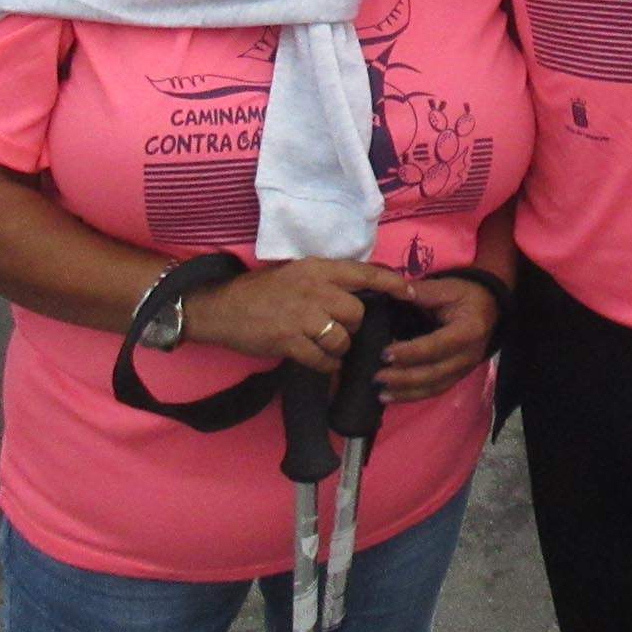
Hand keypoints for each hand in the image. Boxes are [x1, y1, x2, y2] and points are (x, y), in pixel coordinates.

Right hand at [183, 257, 411, 375]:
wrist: (221, 307)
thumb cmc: (262, 291)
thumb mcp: (297, 273)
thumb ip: (326, 280)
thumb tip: (360, 293)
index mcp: (317, 268)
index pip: (364, 272)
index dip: (392, 283)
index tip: (410, 292)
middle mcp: (313, 289)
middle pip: (357, 312)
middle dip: (354, 325)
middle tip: (340, 328)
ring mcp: (301, 316)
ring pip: (342, 337)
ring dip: (339, 347)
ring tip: (326, 345)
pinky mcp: (288, 341)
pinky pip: (322, 359)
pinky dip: (326, 364)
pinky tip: (317, 360)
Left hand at [378, 275, 499, 403]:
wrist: (489, 306)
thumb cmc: (466, 295)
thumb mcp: (447, 288)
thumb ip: (421, 292)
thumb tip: (392, 294)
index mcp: (468, 330)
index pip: (436, 346)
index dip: (410, 352)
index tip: (385, 354)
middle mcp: (469, 355)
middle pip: (434, 373)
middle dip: (404, 378)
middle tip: (377, 376)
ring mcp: (465, 369)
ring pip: (434, 387)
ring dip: (406, 392)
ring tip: (381, 393)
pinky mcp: (458, 376)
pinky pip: (435, 390)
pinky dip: (413, 395)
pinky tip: (393, 396)